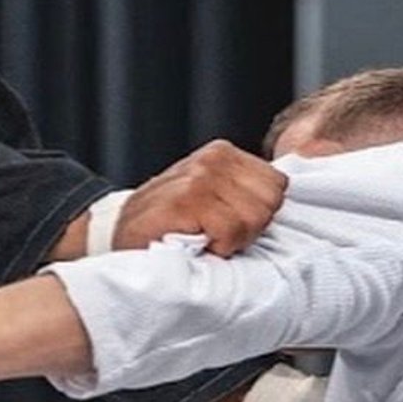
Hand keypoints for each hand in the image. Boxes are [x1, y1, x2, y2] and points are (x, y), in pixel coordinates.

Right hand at [117, 140, 285, 255]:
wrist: (118, 239)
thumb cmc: (168, 227)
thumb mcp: (211, 199)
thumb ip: (244, 193)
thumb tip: (284, 200)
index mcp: (223, 154)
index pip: (279, 185)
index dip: (259, 215)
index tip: (230, 226)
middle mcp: (213, 159)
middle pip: (271, 202)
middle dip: (250, 228)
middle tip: (217, 235)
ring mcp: (199, 177)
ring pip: (255, 217)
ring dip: (232, 239)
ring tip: (204, 238)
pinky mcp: (186, 200)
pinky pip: (231, 229)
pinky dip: (219, 247)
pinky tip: (196, 243)